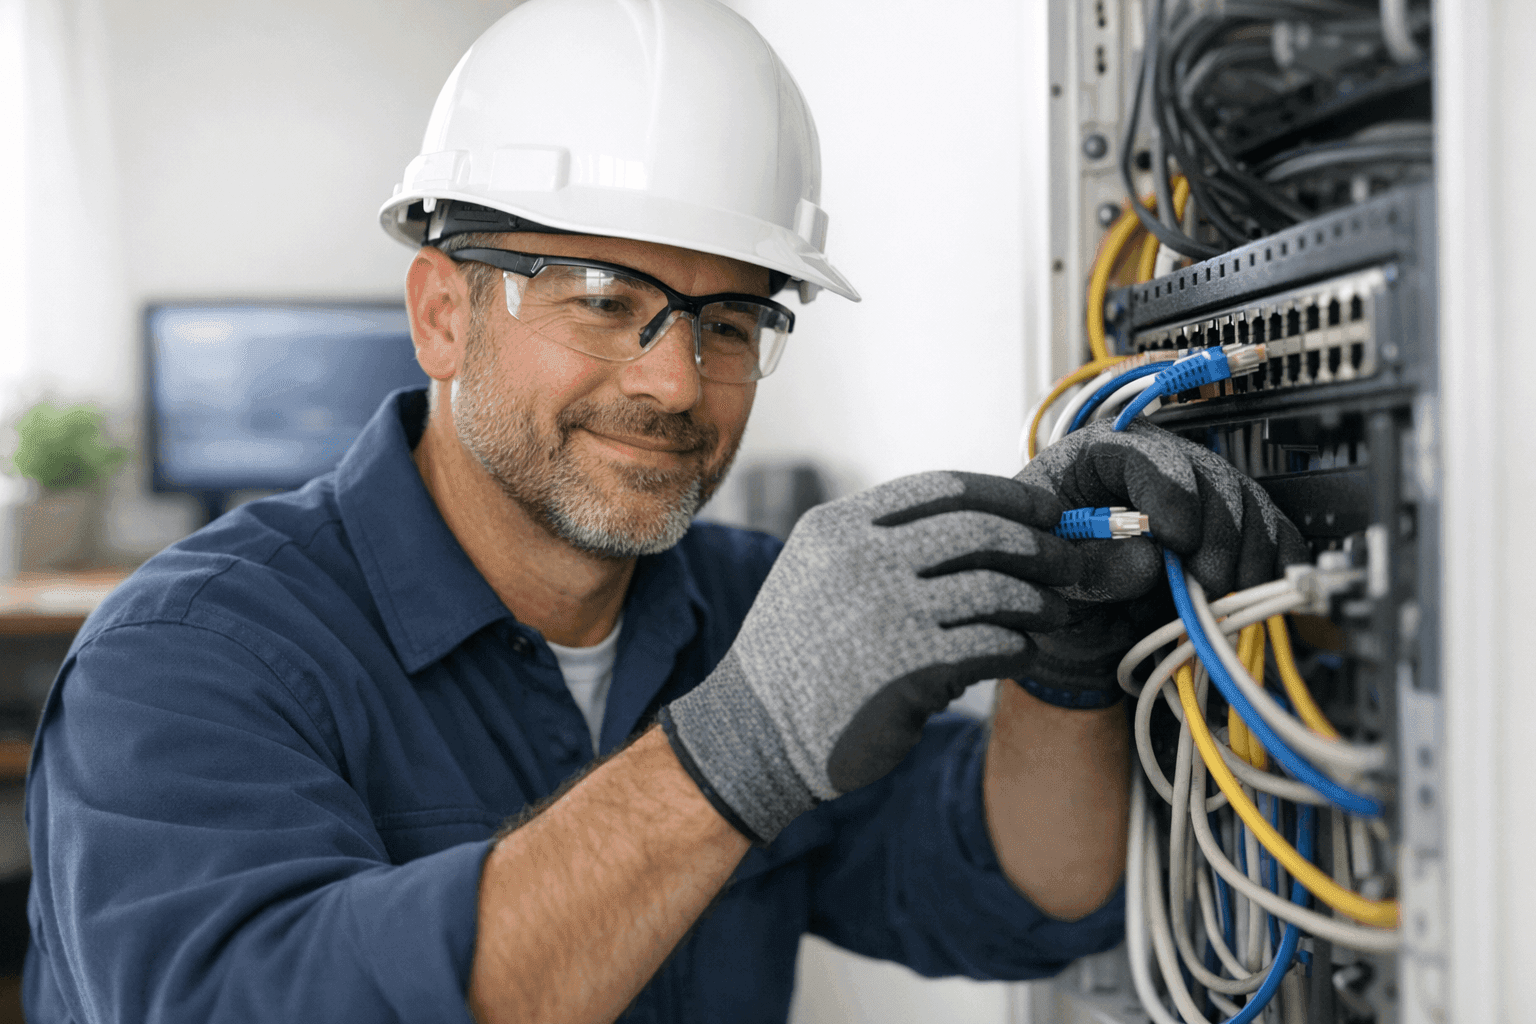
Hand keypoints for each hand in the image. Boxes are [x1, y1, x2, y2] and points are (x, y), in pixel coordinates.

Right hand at [661, 472, 1079, 843]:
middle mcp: (861, 560)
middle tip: (1066, 559)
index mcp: (839, 527)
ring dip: (1038, 599)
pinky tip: (1022, 652)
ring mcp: (885, 613)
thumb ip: (881, 545)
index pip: (944, 489)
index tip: (1044, 512)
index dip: (1007, 496)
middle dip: (1037, 543)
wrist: (752, 734)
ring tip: (1054, 611)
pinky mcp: (909, 669)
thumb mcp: (818, 574)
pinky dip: (1019, 646)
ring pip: (995, 588)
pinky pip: (991, 644)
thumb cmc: (796, 657)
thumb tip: (984, 529)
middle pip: (979, 531)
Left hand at [1012, 419, 1309, 701]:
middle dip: (1216, 538)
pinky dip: (1272, 567)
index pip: (1145, 455)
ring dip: (1246, 559)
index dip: (1169, 495)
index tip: (1178, 541)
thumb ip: (1090, 564)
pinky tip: (1255, 594)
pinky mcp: (1230, 527)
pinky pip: (1272, 534)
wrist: (1070, 616)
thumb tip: (1152, 560)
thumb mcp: (1046, 570)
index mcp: (1096, 456)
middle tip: (1206, 587)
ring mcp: (1199, 492)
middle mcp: (1155, 463)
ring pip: (1248, 506)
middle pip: (1210, 478)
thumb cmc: (1047, 579)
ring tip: (1221, 601)